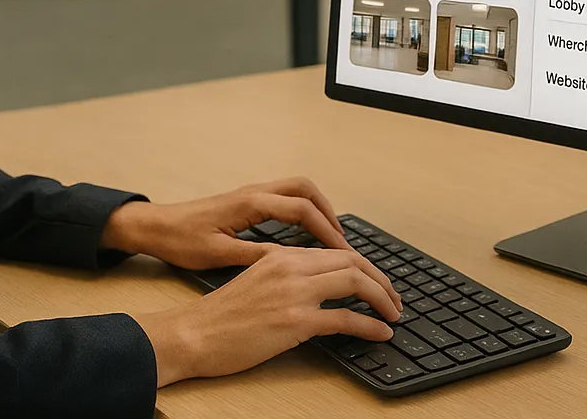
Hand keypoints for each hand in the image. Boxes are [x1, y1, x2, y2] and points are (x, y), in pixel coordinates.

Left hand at [101, 176, 366, 271]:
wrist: (155, 226)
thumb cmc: (181, 240)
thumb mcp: (218, 254)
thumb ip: (254, 256)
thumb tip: (289, 261)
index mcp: (250, 203)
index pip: (301, 210)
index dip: (325, 230)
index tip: (342, 251)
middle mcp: (254, 192)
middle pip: (305, 189)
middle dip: (328, 211)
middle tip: (342, 240)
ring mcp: (251, 193)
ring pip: (296, 189)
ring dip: (317, 208)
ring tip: (330, 236)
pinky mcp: (247, 201)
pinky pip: (285, 197)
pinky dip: (303, 209)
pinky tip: (305, 232)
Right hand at [137, 247, 400, 385]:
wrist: (193, 334)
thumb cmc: (220, 316)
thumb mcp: (256, 281)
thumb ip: (287, 276)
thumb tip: (319, 287)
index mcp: (282, 256)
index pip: (336, 252)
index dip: (364, 266)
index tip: (377, 282)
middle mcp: (291, 267)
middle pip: (353, 262)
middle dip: (381, 280)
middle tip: (393, 298)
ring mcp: (294, 293)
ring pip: (355, 283)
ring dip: (382, 298)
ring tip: (394, 313)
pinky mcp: (294, 322)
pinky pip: (345, 319)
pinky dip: (370, 325)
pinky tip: (382, 332)